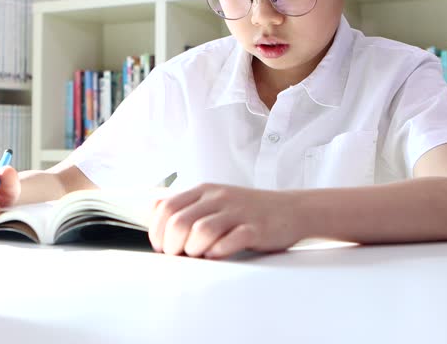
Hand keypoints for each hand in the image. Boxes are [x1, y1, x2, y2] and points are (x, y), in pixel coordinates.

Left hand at [148, 183, 303, 258]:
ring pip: (201, 231)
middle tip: (178, 255)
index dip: (157, 231)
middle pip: (180, 221)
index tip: (162, 246)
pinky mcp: (255, 228)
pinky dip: (218, 252)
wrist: (292, 210)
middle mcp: (218, 198)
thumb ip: (187, 205)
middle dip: (172, 245)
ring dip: (193, 249)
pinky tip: (218, 254)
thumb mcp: (214, 200)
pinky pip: (230, 241)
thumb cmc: (248, 211)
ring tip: (199, 255)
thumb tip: (153, 212)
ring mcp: (238, 212)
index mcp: (205, 190)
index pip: (166, 207)